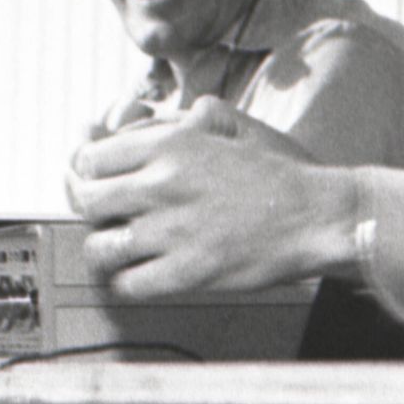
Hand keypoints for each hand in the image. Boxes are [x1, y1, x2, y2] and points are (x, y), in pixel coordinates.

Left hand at [68, 97, 358, 298]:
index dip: (86, 171)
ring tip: (123, 248)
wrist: (318, 216)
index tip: (93, 181)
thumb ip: (183, 119)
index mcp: (172, 144)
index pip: (90, 157)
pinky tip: (144, 272)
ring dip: (107, 249)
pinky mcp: (186, 274)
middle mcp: (162, 185)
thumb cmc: (281, 173)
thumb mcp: (233, 124)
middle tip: (103, 216)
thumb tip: (139, 119)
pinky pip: (127, 284)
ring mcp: (171, 232)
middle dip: (90, 210)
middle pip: (85, 201)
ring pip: (99, 248)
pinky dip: (129, 281)